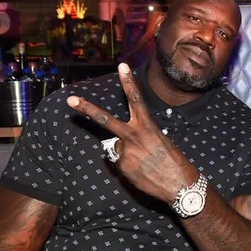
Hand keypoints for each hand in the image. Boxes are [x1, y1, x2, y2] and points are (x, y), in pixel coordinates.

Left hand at [67, 63, 196, 202]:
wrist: (180, 184)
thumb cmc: (172, 161)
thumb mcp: (159, 141)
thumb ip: (138, 137)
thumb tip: (120, 144)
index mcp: (147, 126)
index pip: (135, 99)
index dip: (128, 82)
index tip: (122, 66)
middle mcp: (133, 137)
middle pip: (105, 120)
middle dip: (86, 109)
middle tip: (70, 100)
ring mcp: (125, 152)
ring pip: (115, 148)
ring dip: (125, 154)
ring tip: (143, 163)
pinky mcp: (122, 167)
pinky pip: (119, 163)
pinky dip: (127, 167)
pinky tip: (141, 172)